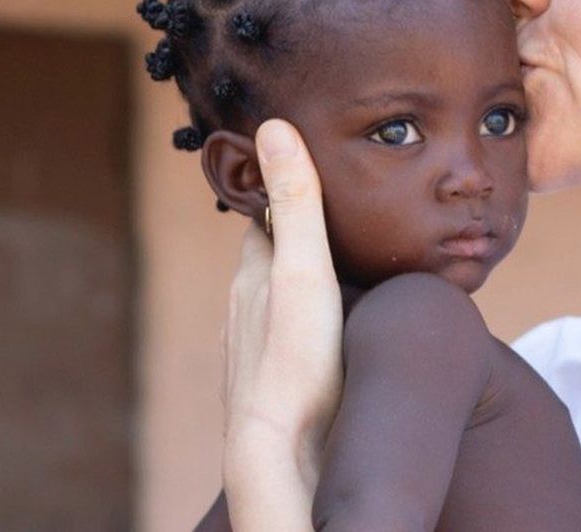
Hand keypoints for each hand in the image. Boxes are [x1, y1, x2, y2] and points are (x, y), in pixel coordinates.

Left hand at [220, 119, 342, 526]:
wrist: (281, 452)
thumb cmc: (296, 360)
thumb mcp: (305, 269)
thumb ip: (297, 202)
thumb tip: (274, 128)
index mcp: (254, 274)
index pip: (265, 217)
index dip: (283, 191)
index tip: (303, 164)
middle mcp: (246, 308)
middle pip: (270, 258)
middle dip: (294, 234)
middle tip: (328, 210)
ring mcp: (256, 348)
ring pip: (276, 300)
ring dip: (299, 281)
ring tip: (334, 264)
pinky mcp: (275, 382)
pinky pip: (288, 338)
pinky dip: (304, 322)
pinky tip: (324, 331)